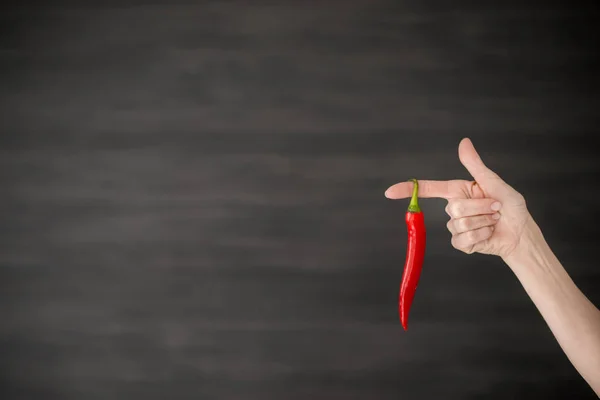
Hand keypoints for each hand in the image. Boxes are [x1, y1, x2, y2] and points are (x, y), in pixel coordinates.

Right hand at [385, 138, 530, 258]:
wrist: (521, 233)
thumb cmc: (511, 207)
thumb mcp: (492, 182)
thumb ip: (474, 164)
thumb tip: (464, 142)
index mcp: (458, 191)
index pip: (429, 189)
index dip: (407, 190)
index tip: (389, 192)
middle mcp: (455, 208)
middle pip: (452, 208)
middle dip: (479, 207)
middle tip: (495, 208)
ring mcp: (456, 227)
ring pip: (459, 223)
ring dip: (483, 221)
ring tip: (493, 220)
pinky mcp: (462, 243)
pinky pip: (462, 239)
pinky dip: (480, 235)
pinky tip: (488, 234)